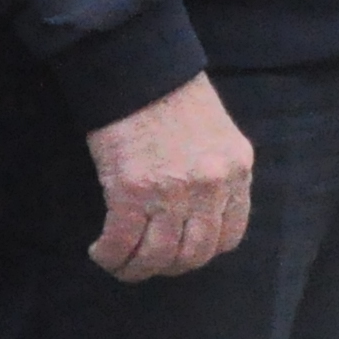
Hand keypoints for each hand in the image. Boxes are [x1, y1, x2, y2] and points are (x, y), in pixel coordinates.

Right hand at [85, 76, 252, 282]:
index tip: (181, 252)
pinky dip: (111, 256)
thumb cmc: (176, 98)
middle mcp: (211, 186)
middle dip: (168, 266)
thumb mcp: (219, 138)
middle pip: (194, 254)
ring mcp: (173, 191)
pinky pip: (123, 242)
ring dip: (136, 268)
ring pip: (158, 256)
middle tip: (147, 262)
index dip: (202, 253)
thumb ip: (218, 175)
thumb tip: (201, 216)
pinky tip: (101, 251)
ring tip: (120, 263)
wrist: (142, 69)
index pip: (230, 236)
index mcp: (237, 171)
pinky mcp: (132, 190)